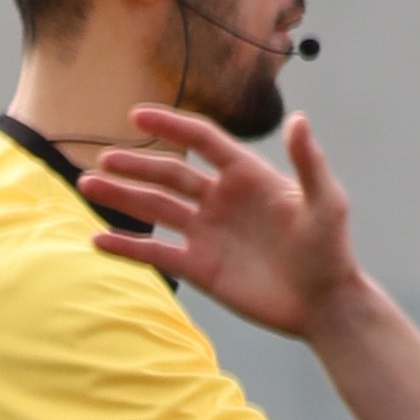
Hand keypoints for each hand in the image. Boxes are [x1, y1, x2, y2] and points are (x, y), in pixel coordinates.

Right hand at [75, 104, 360, 342]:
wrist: (324, 304)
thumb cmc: (331, 250)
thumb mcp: (327, 203)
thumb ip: (309, 162)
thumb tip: (298, 118)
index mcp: (247, 175)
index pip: (202, 140)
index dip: (171, 125)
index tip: (138, 115)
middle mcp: (221, 199)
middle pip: (170, 173)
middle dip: (136, 164)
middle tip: (103, 159)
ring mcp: (207, 233)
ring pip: (156, 208)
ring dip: (123, 196)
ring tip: (88, 185)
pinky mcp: (200, 267)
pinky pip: (156, 252)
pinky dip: (127, 246)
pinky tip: (97, 239)